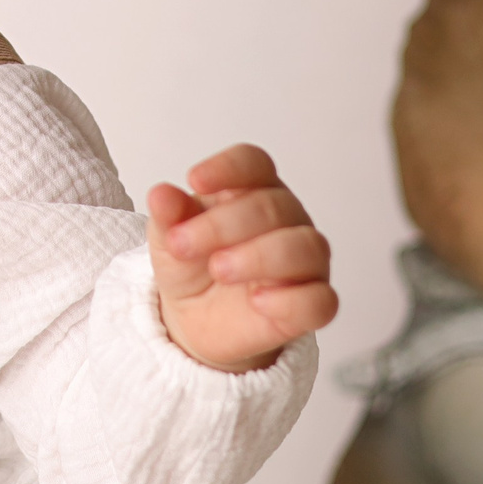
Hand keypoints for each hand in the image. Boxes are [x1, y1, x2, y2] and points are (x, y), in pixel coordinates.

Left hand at [147, 144, 337, 371]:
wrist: (196, 319)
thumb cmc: (192, 266)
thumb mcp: (169, 240)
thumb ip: (168, 216)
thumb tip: (161, 194)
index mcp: (253, 191)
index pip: (254, 164)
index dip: (229, 168)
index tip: (194, 181)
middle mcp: (287, 221)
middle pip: (273, 206)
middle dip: (222, 225)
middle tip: (182, 244)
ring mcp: (306, 263)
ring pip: (306, 247)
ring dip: (259, 256)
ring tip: (219, 269)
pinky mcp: (311, 306)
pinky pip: (321, 300)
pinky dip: (290, 300)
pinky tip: (257, 301)